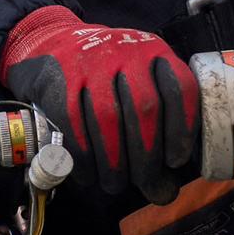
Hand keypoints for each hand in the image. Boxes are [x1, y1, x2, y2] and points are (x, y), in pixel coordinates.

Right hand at [0, 5, 196, 203]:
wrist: (51, 42)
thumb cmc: (104, 78)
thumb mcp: (136, 91)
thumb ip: (155, 137)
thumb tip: (166, 192)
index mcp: (154, 51)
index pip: (180, 89)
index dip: (182, 129)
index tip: (175, 160)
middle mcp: (124, 51)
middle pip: (144, 108)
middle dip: (146, 154)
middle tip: (143, 180)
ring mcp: (89, 61)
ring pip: (107, 117)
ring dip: (114, 161)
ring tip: (116, 184)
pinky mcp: (57, 76)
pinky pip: (73, 122)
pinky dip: (83, 155)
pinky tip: (89, 174)